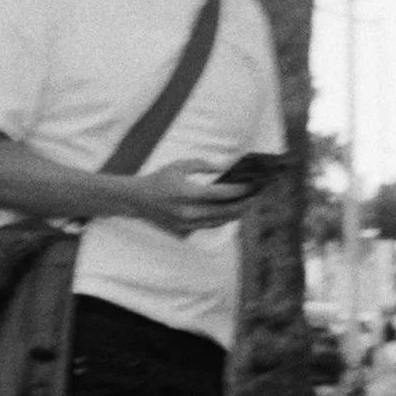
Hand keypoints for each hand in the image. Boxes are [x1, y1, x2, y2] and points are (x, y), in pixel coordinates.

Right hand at [124, 158, 251, 236]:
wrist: (138, 200)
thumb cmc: (160, 179)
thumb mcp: (180, 165)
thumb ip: (203, 165)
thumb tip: (225, 167)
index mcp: (187, 194)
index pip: (221, 194)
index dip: (240, 190)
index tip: (252, 185)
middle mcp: (189, 212)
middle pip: (225, 211)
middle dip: (244, 204)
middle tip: (257, 196)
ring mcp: (187, 224)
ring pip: (220, 221)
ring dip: (236, 213)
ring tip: (249, 203)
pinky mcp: (186, 231)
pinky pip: (210, 225)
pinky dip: (223, 218)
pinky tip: (232, 210)